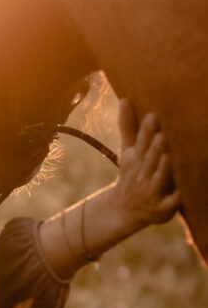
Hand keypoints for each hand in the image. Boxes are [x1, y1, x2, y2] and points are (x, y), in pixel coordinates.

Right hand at [115, 98, 180, 228]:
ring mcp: (151, 192)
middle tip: (162, 135)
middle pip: (149, 160)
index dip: (146, 131)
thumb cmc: (132, 172)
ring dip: (162, 170)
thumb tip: (124, 98)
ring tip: (168, 157)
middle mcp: (142, 174)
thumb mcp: (127, 151)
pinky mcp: (162, 209)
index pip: (140, 143)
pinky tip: (182, 193)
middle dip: (155, 149)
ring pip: (157, 180)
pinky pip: (169, 205)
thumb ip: (128, 126)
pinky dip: (174, 200)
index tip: (153, 115)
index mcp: (135, 159)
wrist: (124, 209)